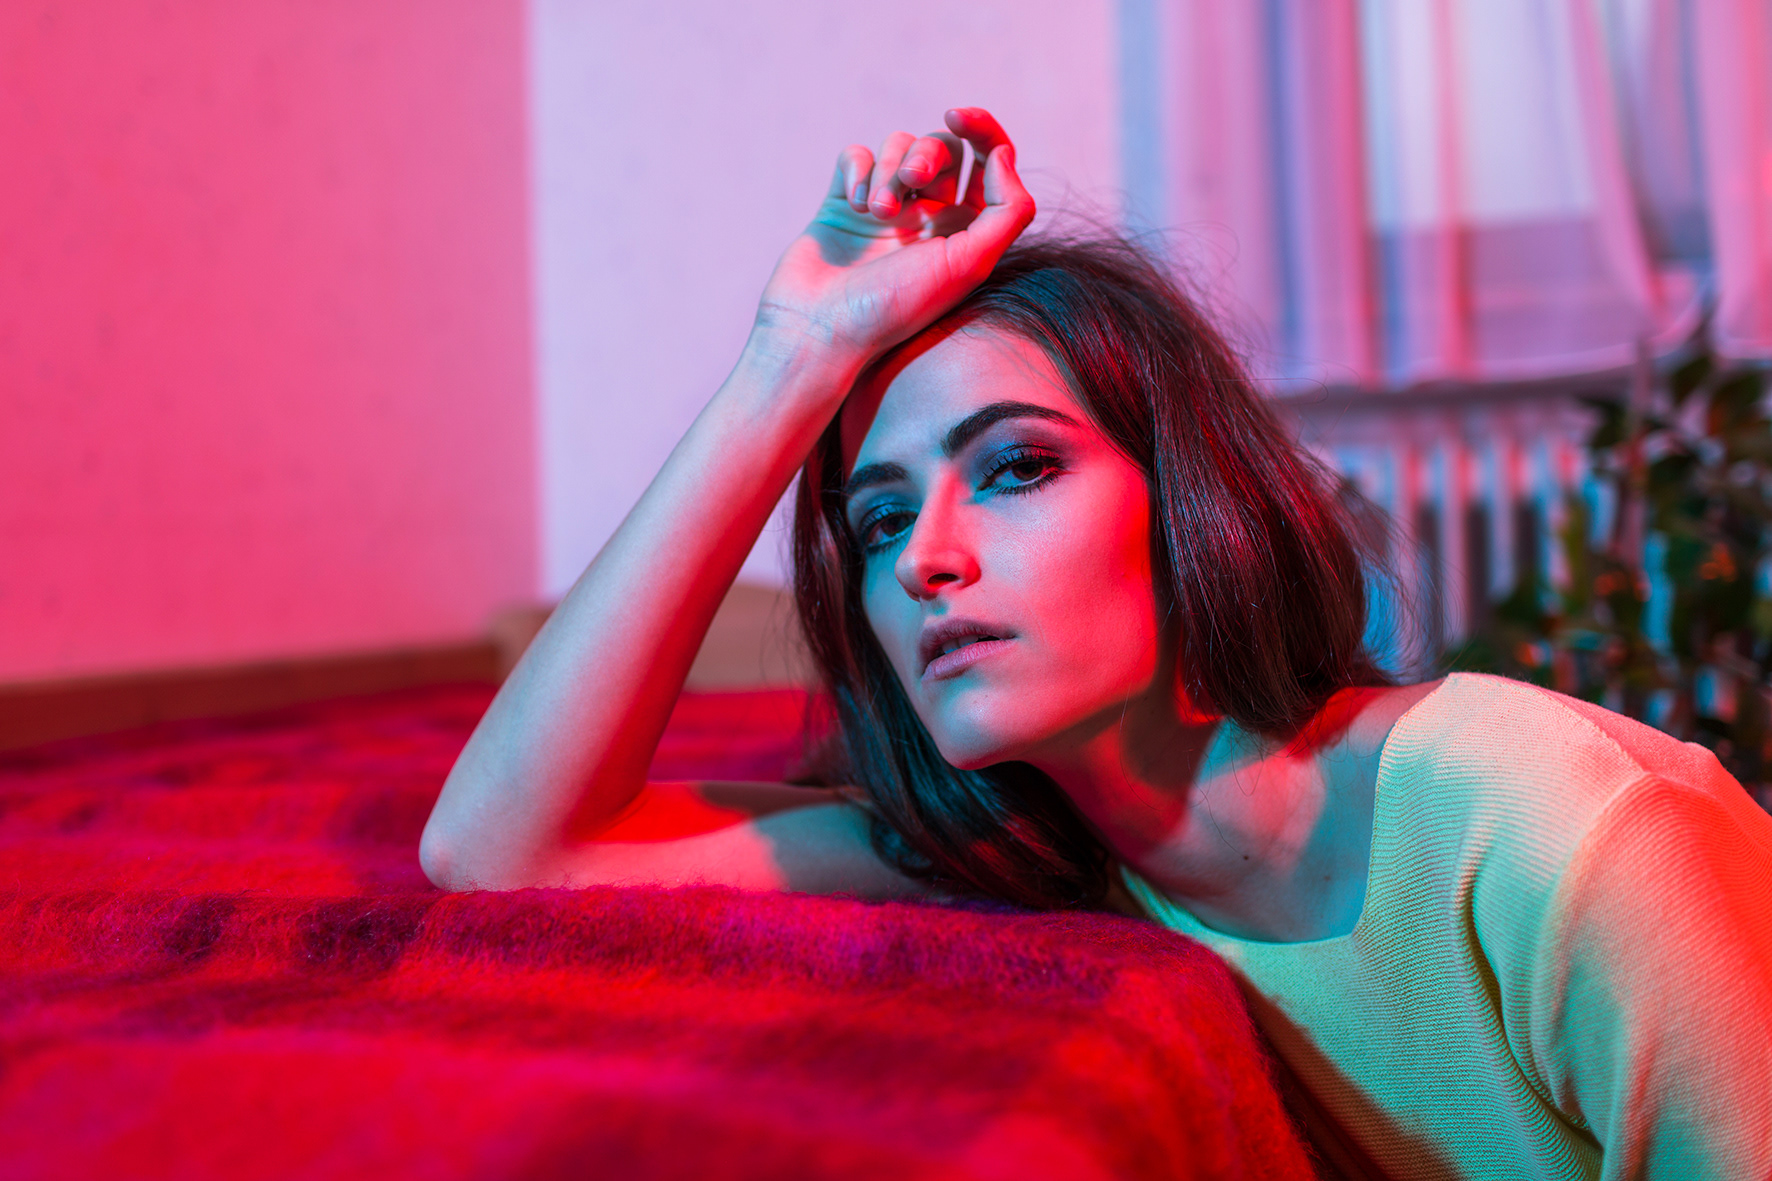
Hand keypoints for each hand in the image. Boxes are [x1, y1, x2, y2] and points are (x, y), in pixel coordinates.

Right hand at [752, 108, 1035, 371]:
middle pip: (943, 149)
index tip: (959, 117)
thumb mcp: (970, 264)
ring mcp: (884, 208)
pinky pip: (856, 156)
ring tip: (877, 212)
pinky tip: (853, 204)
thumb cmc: (897, 305)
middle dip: (928, 154)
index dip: (983, 128)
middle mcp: (928, 217)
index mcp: (966, 232)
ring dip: (889, 168)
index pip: (989, 162)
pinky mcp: (843, 202)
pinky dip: (857, 170)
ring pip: (897, 147)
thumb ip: (1007, 209)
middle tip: (913, 182)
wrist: (821, 329)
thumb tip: (1005, 155)